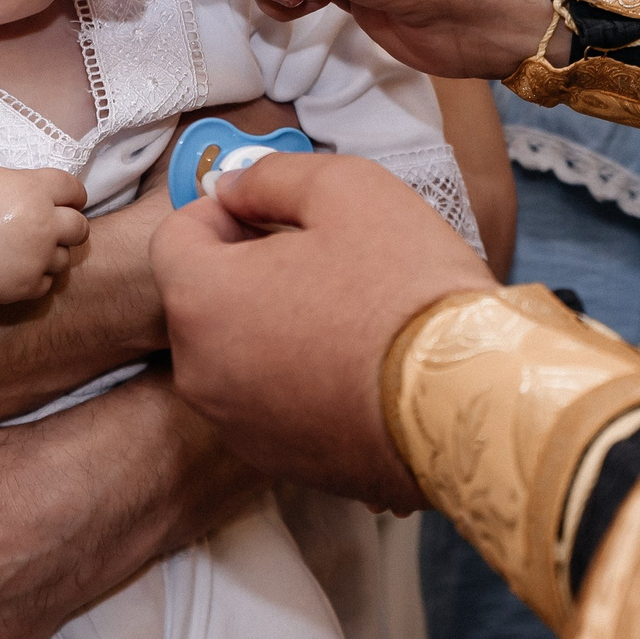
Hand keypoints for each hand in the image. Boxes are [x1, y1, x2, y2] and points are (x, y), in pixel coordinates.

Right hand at [0, 168, 88, 307]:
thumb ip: (28, 187)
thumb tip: (50, 199)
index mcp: (34, 190)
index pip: (74, 190)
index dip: (71, 197)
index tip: (67, 203)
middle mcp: (42, 224)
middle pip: (79, 228)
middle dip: (67, 227)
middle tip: (47, 230)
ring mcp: (36, 258)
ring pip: (64, 258)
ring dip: (49, 254)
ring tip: (21, 251)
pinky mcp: (24, 287)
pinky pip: (46, 283)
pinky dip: (34, 277)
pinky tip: (12, 269)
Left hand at [153, 151, 496, 509]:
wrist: (465, 401)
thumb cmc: (404, 289)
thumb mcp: (346, 188)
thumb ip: (271, 176)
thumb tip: (232, 187)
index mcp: (202, 299)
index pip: (175, 238)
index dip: (224, 213)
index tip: (275, 215)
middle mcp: (201, 372)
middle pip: (203, 299)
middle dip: (246, 271)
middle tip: (321, 259)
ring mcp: (237, 425)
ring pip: (235, 353)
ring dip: (270, 326)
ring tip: (345, 314)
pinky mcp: (278, 461)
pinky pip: (269, 401)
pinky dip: (295, 377)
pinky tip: (354, 364)